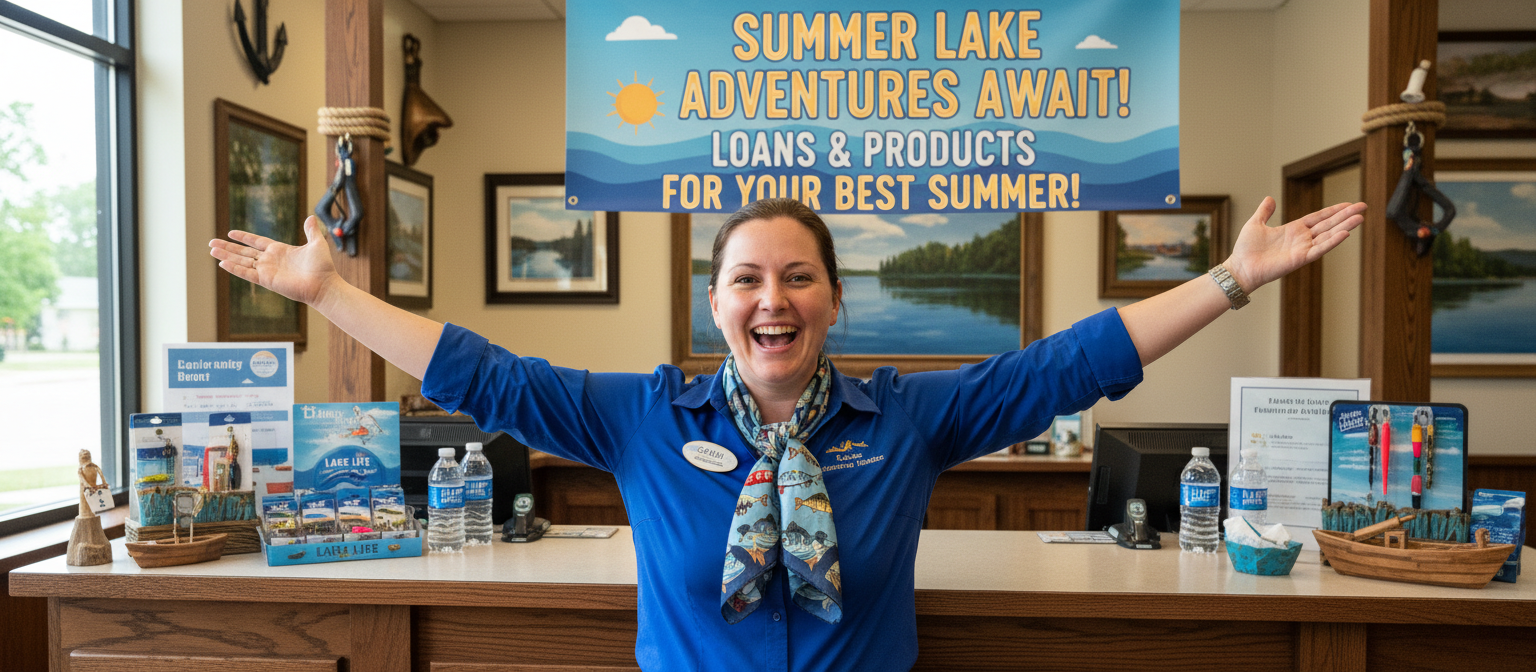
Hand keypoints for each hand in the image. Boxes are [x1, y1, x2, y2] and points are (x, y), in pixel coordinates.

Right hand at [209, 216, 340, 305]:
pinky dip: (234, 269)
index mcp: (279, 250)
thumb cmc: (322, 267)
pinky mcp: (267, 280)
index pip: (256, 242)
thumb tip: (311, 217)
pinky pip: (247, 273)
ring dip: (226, 256)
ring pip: (241, 261)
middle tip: (211, 243)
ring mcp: (267, 271)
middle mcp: (270, 260)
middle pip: (244, 252)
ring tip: (211, 251)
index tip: (230, 233)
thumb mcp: (316, 244)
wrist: (324, 285)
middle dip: (227, 247)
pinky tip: (222, 264)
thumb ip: (311, 231)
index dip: (244, 237)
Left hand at [1223, 198, 1365, 291]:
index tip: (1348, 203)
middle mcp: (1301, 239)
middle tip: (1363, 206)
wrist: (1240, 267)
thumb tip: (1269, 198)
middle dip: (1346, 215)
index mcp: (1293, 229)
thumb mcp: (1255, 223)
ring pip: (1328, 235)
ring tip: (1360, 218)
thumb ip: (1264, 212)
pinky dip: (1332, 241)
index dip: (1334, 210)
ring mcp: (1302, 249)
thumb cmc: (1246, 249)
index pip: (1319, 217)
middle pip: (1328, 224)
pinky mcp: (1300, 258)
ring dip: (1345, 226)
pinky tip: (1345, 233)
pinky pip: (1319, 249)